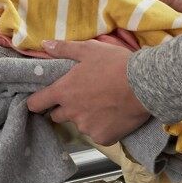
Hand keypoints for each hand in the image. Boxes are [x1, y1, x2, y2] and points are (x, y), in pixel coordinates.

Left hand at [26, 41, 150, 144]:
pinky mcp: (103, 137)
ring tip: (104, 104)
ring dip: (86, 117)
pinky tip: (114, 115)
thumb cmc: (116, 64)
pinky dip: (103, 127)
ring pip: (80, 124)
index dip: (38, 101)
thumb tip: (44, 45)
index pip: (35, 103)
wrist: (145, 85)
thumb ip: (65, 49)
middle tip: (82, 98)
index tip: (43, 100)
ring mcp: (87, 127)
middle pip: (57, 116)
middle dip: (65, 109)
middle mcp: (71, 113)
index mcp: (63, 92)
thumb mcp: (90, 50)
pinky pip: (98, 134)